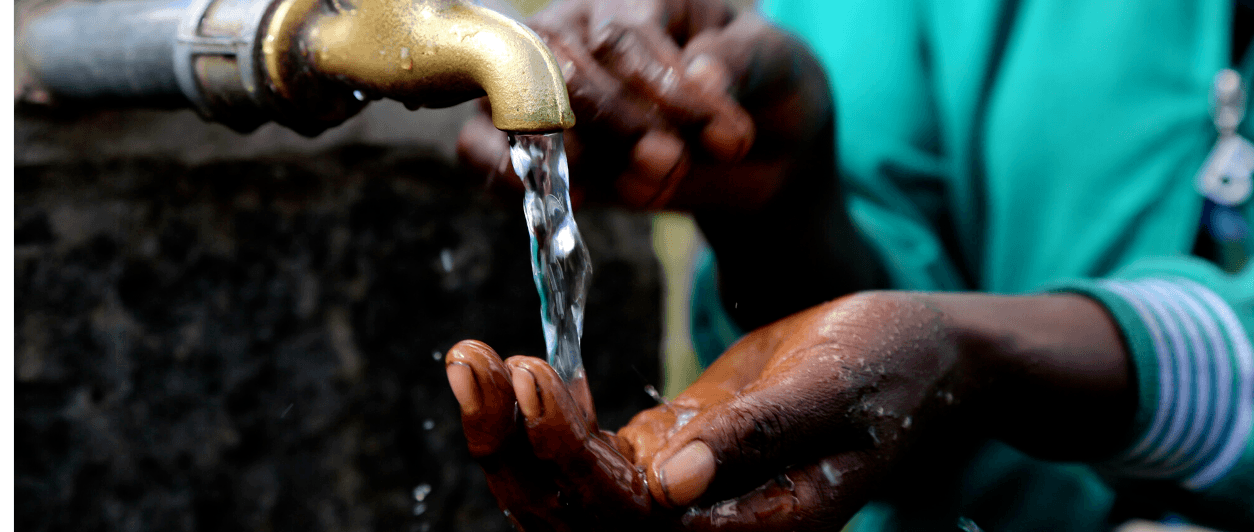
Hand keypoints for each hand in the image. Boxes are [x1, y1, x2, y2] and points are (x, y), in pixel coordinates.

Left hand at [447, 291, 1132, 530]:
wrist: (919, 356)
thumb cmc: (892, 367)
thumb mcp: (833, 392)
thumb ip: (756, 439)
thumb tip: (673, 487)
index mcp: (754, 528)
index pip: (632, 524)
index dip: (568, 461)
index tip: (534, 378)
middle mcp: (708, 528)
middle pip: (578, 520)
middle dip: (511, 449)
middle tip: (467, 361)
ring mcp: (682, 496)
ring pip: (570, 492)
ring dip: (510, 432)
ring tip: (468, 358)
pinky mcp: (670, 457)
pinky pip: (589, 456)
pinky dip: (544, 417)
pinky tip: (522, 370)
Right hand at [457, 0, 833, 210]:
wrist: (761, 155)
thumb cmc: (766, 90)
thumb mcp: (779, 66)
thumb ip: (740, 63)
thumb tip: (696, 79)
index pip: (623, 36)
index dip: (666, 91)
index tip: (728, 138)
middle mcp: (580, 28)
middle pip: (564, 70)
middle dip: (623, 127)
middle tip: (675, 163)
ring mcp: (544, 82)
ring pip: (516, 107)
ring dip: (576, 159)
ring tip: (647, 185)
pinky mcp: (528, 141)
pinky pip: (479, 147)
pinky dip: (509, 176)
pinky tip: (573, 198)